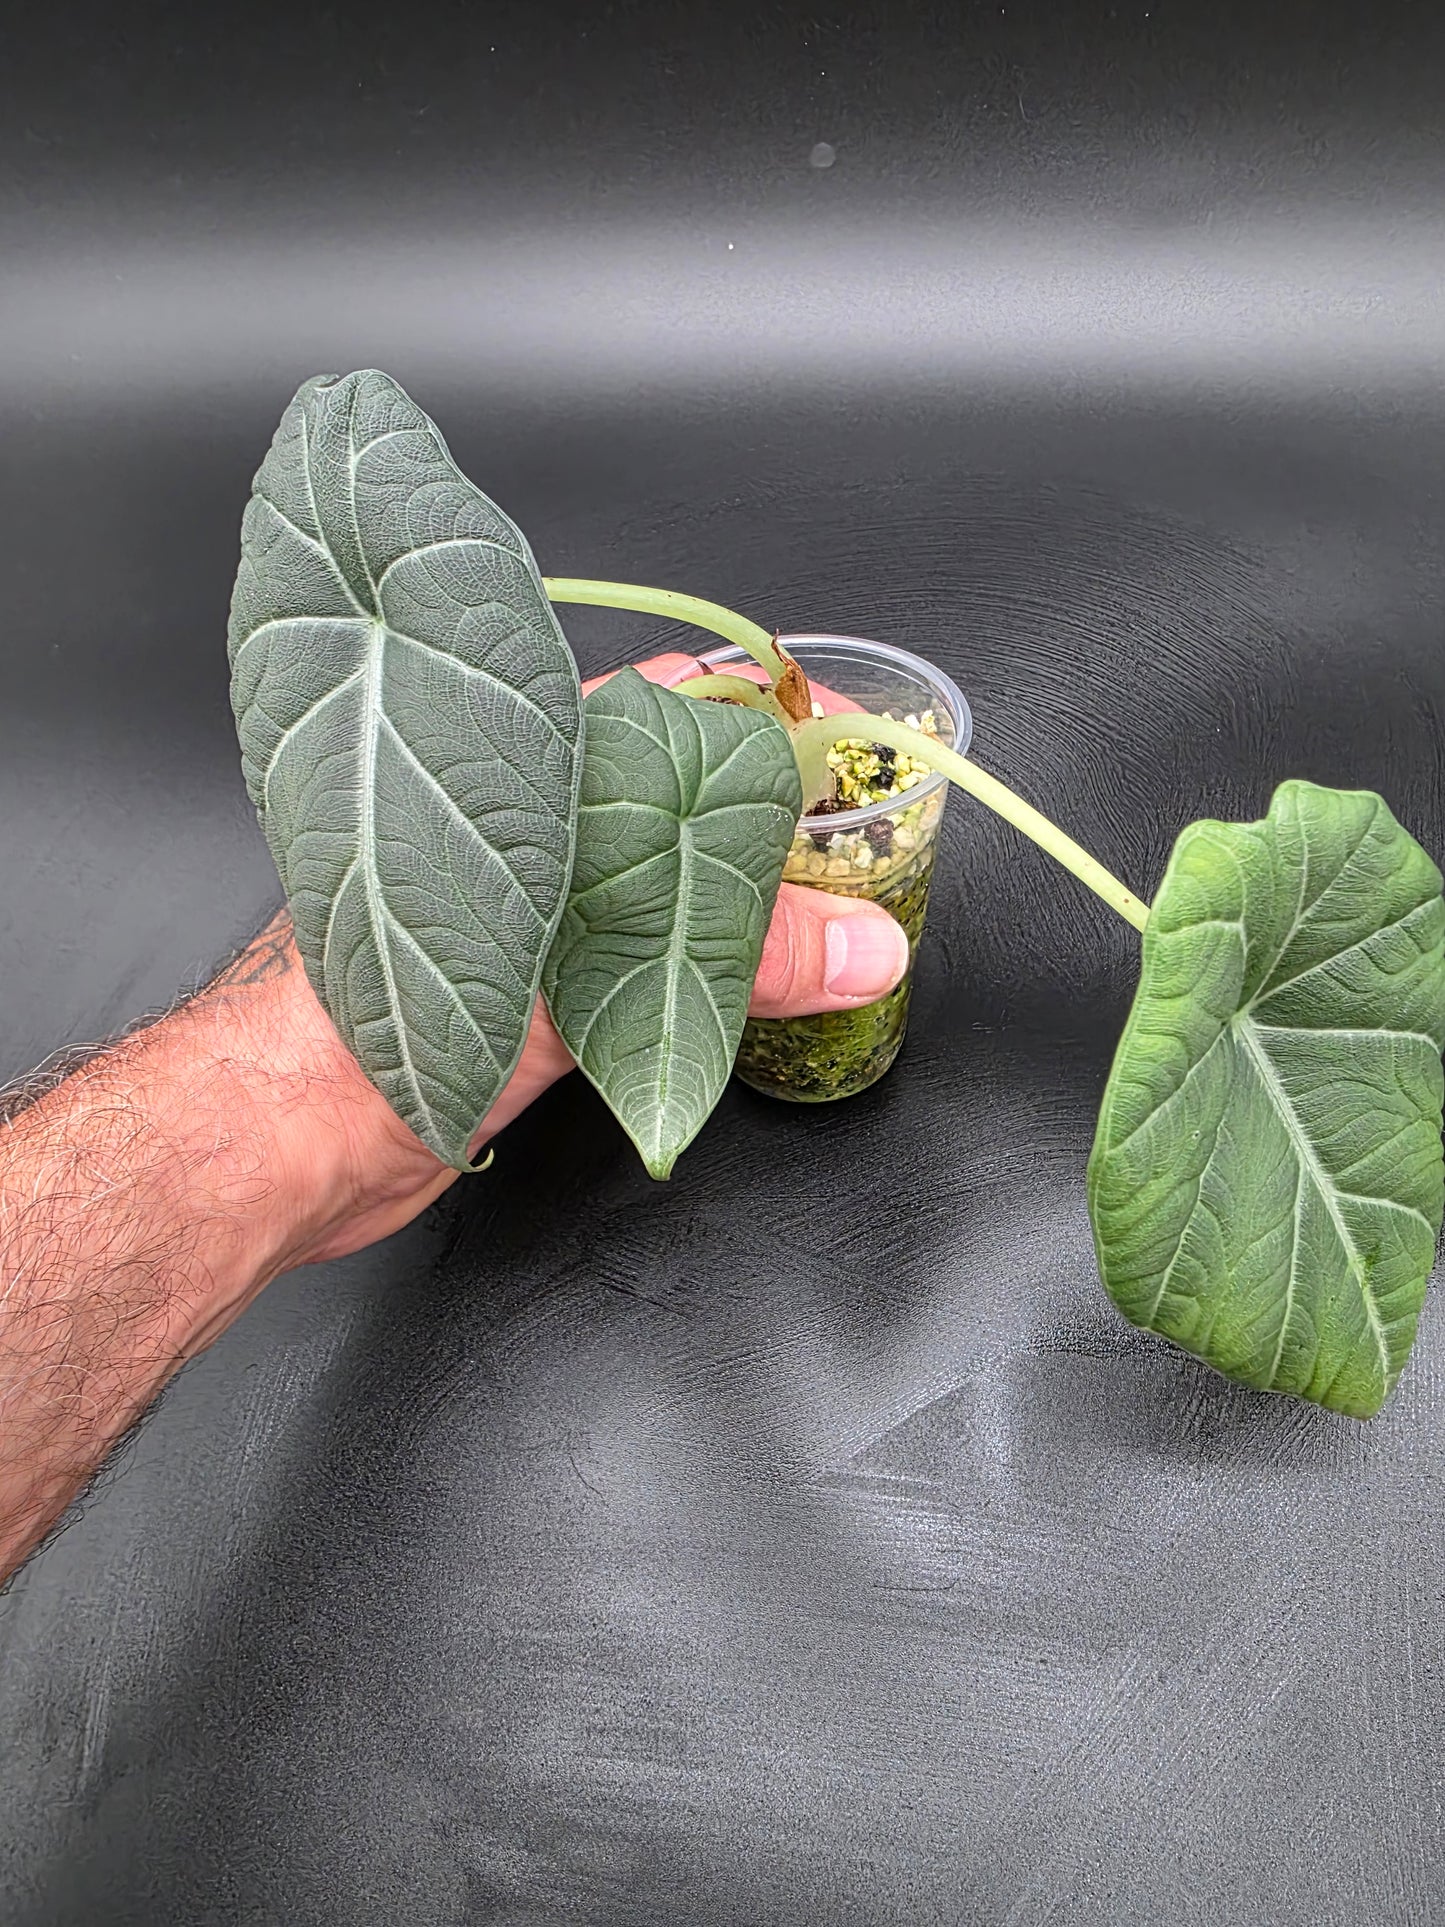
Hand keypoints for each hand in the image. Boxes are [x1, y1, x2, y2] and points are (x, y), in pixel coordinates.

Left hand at [217, 652, 909, 1268]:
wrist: (280, 1137)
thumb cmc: (373, 1028)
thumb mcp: (576, 981)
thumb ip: (733, 959)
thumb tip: (863, 947)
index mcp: (523, 776)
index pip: (663, 701)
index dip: (756, 712)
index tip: (838, 745)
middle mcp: (519, 826)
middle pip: (668, 790)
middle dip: (757, 811)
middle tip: (847, 837)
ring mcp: (518, 904)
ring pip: (648, 872)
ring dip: (725, 892)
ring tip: (813, 909)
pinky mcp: (518, 983)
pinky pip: (627, 951)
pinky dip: (689, 962)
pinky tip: (735, 982)